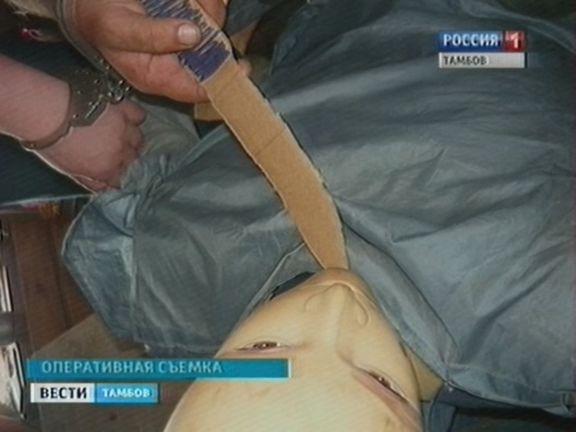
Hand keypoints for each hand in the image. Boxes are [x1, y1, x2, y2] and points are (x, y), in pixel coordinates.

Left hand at [35, 100, 145, 191]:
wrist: (49, 111)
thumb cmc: (52, 139)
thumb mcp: (68, 169)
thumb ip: (90, 182)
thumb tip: (103, 189)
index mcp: (106, 169)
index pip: (121, 180)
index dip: (116, 177)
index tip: (112, 175)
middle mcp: (120, 151)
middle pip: (134, 160)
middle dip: (127, 160)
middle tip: (116, 155)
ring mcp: (124, 129)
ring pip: (139, 139)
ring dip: (133, 141)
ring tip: (122, 137)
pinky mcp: (123, 109)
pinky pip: (139, 116)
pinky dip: (136, 118)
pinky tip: (127, 119)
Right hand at [73, 0, 225, 102]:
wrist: (87, 5)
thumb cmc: (99, 20)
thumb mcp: (118, 29)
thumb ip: (152, 35)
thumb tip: (192, 36)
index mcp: (159, 77)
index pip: (199, 89)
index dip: (221, 79)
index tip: (241, 67)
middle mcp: (174, 64)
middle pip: (213, 55)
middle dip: (213, 28)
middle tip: (201, 7)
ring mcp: (182, 44)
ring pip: (213, 29)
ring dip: (208, 9)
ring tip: (195, 1)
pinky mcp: (185, 26)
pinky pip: (206, 14)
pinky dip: (205, 5)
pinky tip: (196, 1)